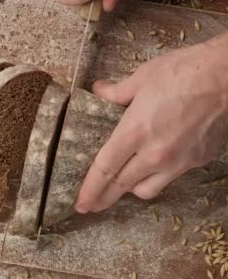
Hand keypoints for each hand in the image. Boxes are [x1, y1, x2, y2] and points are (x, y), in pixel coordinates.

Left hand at [75, 33, 227, 212]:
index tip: (80, 203)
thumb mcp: (142, 77)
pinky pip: (171, 178)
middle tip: (89, 206)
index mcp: (134, 132)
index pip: (104, 169)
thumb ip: (116, 92)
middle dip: (103, 199)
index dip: (90, 189)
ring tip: (121, 184)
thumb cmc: (184, 72)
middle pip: (122, 186)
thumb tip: (99, 91)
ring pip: (147, 189)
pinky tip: (154, 166)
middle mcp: (155, 154)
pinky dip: (157, 176)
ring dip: (131, 190)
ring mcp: (178, 161)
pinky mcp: (198, 161)